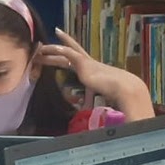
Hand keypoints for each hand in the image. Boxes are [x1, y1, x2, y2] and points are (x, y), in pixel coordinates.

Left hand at [37, 29, 154, 120]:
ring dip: (51, 51)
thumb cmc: (120, 95)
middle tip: (44, 45)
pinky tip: (49, 48)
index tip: (62, 51)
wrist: (125, 88)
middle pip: (70, 52)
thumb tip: (100, 120)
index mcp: (94, 70)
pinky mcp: (84, 63)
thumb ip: (99, 103)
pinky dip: (59, 49)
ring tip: (39, 49)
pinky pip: (68, 53)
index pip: (78, 60)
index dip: (69, 54)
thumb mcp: (106, 98)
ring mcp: (87, 62)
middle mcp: (89, 63)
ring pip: (65, 52)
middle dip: (57, 48)